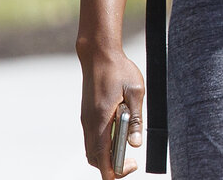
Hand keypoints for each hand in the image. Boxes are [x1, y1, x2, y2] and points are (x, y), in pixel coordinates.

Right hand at [78, 41, 145, 177]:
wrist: (99, 55)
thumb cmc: (120, 70)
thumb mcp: (136, 92)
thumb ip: (136, 119)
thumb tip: (136, 144)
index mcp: (101, 120)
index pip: (102, 158)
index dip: (115, 170)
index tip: (132, 165)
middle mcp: (90, 124)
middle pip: (95, 159)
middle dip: (111, 166)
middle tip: (131, 161)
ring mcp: (86, 120)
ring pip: (91, 150)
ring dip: (107, 156)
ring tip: (126, 148)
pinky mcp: (87, 115)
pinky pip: (91, 139)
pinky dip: (103, 145)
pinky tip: (118, 135)